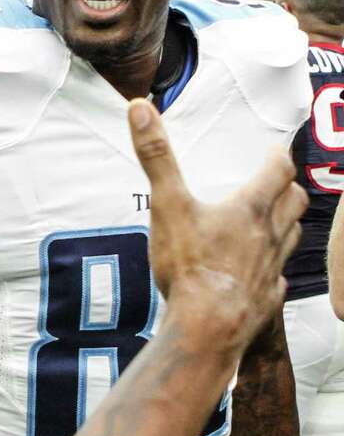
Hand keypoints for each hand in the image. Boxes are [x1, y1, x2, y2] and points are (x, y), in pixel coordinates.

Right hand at [127, 99, 305, 358]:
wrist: (207, 326)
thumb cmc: (189, 265)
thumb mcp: (167, 204)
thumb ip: (157, 157)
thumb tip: (140, 108)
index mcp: (249, 209)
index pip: (278, 171)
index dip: (278, 157)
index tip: (273, 150)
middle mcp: (268, 235)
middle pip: (295, 202)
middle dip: (289, 188)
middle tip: (276, 183)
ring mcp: (271, 268)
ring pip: (292, 236)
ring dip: (287, 223)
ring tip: (272, 220)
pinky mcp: (267, 297)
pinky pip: (278, 277)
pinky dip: (273, 267)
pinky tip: (258, 271)